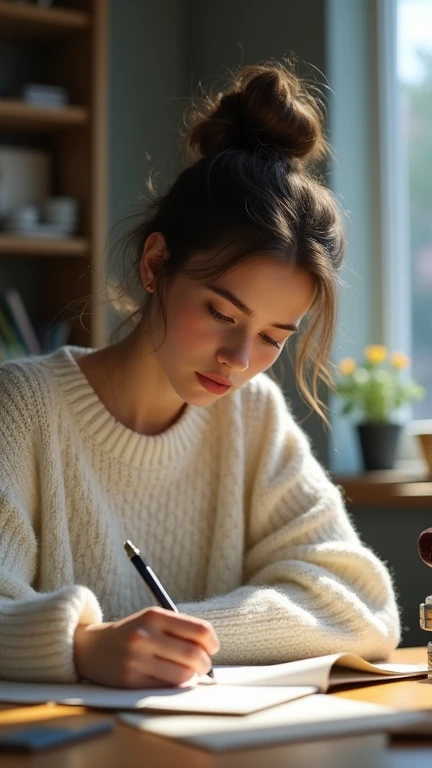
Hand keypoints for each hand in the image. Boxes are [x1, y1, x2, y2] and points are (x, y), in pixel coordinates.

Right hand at [73, 606, 218, 687]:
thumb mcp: (152, 620)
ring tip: (186, 671)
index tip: (212, 647)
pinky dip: (174, 684)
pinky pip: (166, 686)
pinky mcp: (131, 681)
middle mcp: (145, 636)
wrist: (92, 648)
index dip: (212, 642)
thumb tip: (211, 649)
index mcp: (154, 616)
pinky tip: (169, 677)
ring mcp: (137, 659)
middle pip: (194, 655)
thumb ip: (180, 629)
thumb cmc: (132, 633)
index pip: (199, 630)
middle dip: (205, 664)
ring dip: (191, 676)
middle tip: (204, 665)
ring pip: (183, 675)